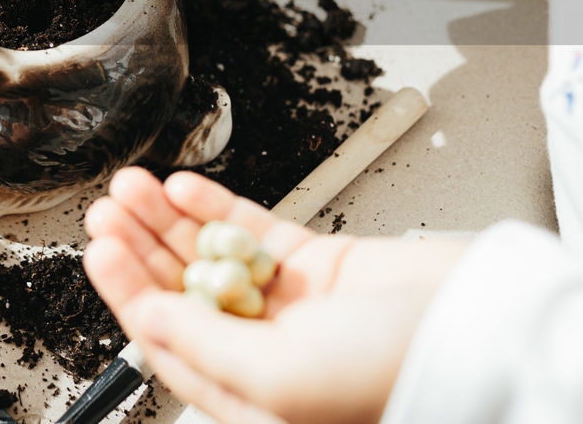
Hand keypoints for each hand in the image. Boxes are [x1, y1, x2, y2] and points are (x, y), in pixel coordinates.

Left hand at [83, 169, 467, 423]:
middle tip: (107, 208)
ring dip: (169, 220)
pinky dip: (217, 209)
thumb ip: (205, 345)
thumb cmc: (394, 374)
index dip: (128, 294)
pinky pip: (253, 232)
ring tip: (133, 186)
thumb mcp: (281, 377)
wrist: (483, 330)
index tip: (98, 250)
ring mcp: (291, 306)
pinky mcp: (319, 266)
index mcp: (251, 397)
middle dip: (141, 247)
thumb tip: (145, 315)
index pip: (168, 342)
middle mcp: (265, 351)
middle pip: (182, 292)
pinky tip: (184, 188)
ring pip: (211, 256)